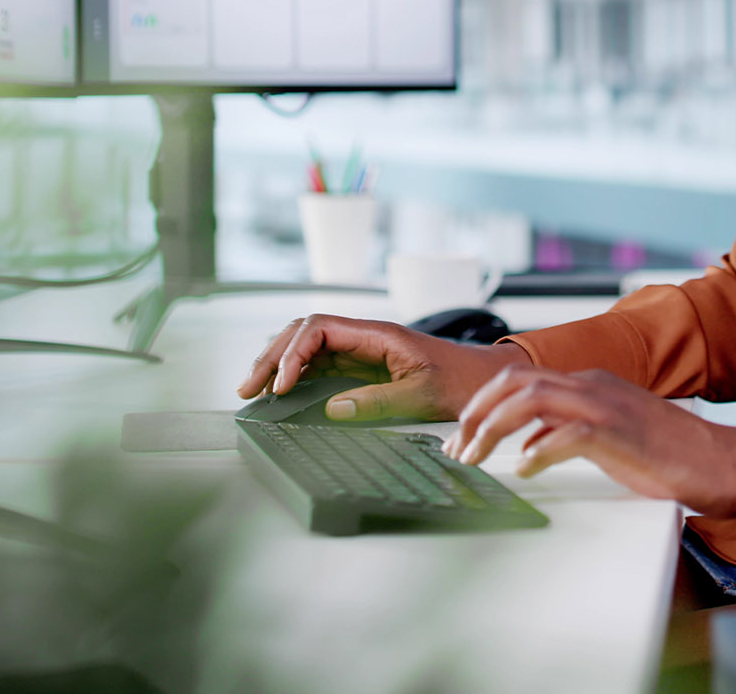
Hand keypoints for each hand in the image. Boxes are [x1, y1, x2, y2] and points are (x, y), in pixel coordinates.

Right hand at [237, 314, 529, 421]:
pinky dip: (297, 375)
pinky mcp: (363, 367)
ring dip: (279, 364)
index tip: (282, 384)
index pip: (319, 327)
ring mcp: (362, 351)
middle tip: (249, 388)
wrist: (486, 379)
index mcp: (377, 334)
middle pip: (304, 332)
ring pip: (308, 347)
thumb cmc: (461, 381)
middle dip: (272, 356)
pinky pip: (321, 364)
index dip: (293, 353)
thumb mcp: (421, 395)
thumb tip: (332, 408)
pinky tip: (282, 392)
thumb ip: (377, 401)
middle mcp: (364, 337)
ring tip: (255, 389)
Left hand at [443, 365, 735, 519]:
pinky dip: (538, 450)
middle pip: (515, 382)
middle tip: (456, 446)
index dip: (483, 404)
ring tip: (475, 457)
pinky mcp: (620, 433)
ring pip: (532, 398)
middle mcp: (593, 386)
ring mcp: (607, 406)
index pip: (520, 379)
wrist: (723, 461)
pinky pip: (567, 434)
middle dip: (476, 411)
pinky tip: (525, 468)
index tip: (462, 433)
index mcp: (590, 384)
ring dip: (494, 427)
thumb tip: (526, 446)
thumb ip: (567, 433)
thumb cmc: (670, 454)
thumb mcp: (608, 438)